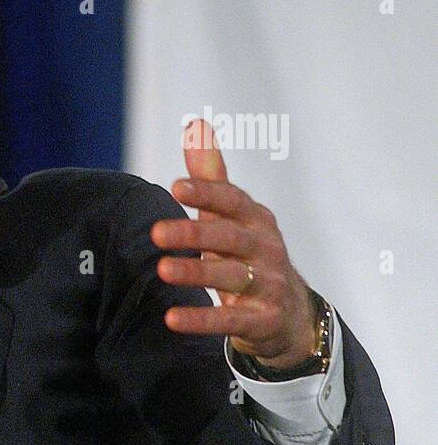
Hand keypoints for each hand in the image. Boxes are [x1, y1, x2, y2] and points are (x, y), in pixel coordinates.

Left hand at [150, 119, 317, 368]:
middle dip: (194, 234)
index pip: (232, 201)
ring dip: (196, 273)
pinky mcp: (263, 319)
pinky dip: (202, 320)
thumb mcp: (233, 216)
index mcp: (256, 219)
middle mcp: (265, 249)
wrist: (290, 314)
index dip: (207, 193)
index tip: (177, 186)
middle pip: (229, 238)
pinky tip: (171, 319)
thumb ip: (211, 175)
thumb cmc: (250, 255)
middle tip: (155, 232)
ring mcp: (268, 285)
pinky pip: (230, 320)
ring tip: (162, 269)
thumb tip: (195, 124)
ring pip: (231, 276)